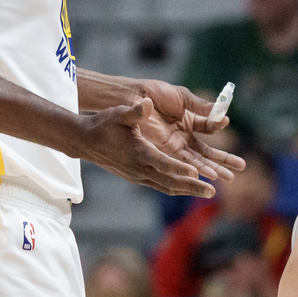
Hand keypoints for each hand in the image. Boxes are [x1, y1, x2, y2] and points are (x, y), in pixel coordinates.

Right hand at [80, 99, 222, 196]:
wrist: (85, 141)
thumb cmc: (103, 124)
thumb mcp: (119, 113)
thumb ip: (136, 111)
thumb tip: (147, 103)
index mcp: (138, 152)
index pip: (162, 163)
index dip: (179, 169)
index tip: (196, 173)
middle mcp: (139, 167)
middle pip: (169, 181)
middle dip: (192, 187)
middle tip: (213, 192)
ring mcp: (137, 175)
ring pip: (167, 186)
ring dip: (188, 190)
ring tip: (208, 194)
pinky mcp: (136, 177)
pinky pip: (160, 185)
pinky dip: (176, 186)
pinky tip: (189, 187)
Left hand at [136, 79, 245, 182]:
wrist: (135, 98)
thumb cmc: (155, 93)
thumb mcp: (182, 97)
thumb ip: (200, 106)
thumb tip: (221, 112)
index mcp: (188, 119)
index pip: (209, 127)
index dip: (217, 124)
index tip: (225, 120)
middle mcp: (183, 135)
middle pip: (208, 151)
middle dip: (224, 159)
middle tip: (242, 166)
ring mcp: (175, 144)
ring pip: (199, 160)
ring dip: (215, 169)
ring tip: (231, 178)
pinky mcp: (167, 151)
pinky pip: (186, 162)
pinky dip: (199, 168)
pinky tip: (212, 175)